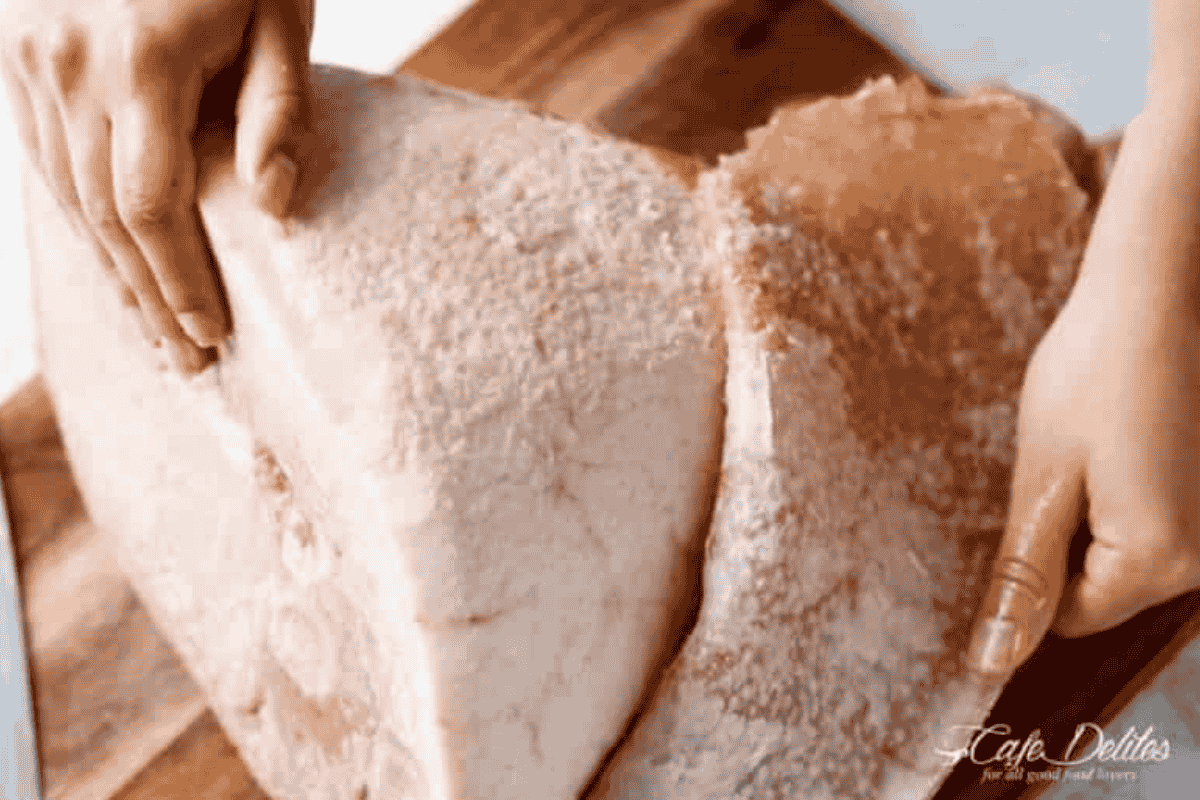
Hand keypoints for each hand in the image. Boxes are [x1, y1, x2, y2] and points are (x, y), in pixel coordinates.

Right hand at [1, 0, 314, 372]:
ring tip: (149, 328)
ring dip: (109, 269)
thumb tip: (272, 208)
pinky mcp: (15, 50)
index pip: (154, 207)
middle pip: (105, 217)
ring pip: (64, 194)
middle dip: (148, 296)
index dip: (181, 280)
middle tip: (185, 360)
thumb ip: (277, 109)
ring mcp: (28, 57)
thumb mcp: (279, 11)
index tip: (212, 335)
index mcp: (141, 61)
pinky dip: (76, 217)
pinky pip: (40, 157)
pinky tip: (106, 257)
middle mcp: (68, 66)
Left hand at [967, 96, 1199, 677]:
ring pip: (1124, 556)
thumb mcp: (1041, 481)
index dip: (1030, 574)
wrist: (1152, 294)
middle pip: (1103, 591)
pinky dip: (1117, 494)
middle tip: (1055, 470)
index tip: (1022, 507)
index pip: (1071, 620)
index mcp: (1158, 559)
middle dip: (1062, 543)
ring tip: (1085, 448)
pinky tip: (1109, 443)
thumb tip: (994, 661)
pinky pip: (1149, 522)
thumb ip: (1023, 578)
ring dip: (1089, 517)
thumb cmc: (1089, 376)